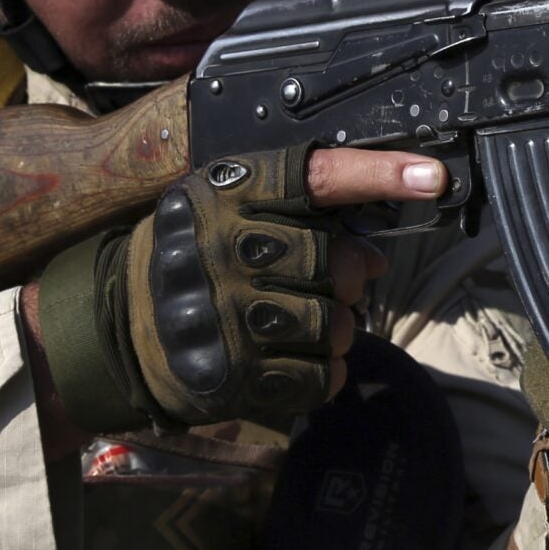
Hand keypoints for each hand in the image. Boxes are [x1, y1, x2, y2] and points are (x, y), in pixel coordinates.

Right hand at [27, 146, 445, 435]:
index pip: (314, 175)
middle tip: (330, 282)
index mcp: (223, 194)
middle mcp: (221, 250)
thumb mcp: (227, 213)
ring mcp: (225, 315)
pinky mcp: (231, 373)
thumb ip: (299, 219)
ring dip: (336, 330)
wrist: (115, 328)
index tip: (432, 176)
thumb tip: (377, 251)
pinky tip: (298, 360)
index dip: (377, 173)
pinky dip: (324, 372)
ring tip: (304, 325)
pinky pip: (320, 376)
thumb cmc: (192, 259)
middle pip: (336, 260)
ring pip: (335, 324)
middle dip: (348, 275)